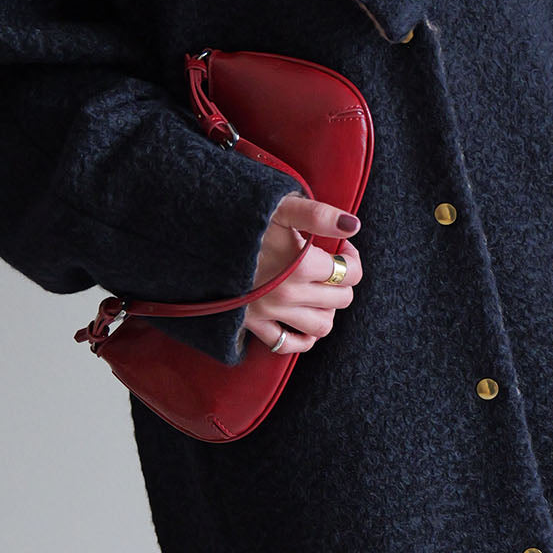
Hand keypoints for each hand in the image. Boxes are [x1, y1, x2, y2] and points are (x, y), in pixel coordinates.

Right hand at [242, 190, 363, 353]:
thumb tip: (353, 225)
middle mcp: (288, 294)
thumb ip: (319, 214)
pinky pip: (286, 345)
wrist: (199, 238)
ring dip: (328, 310)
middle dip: (343, 282)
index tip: (342, 248)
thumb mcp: (281, 208)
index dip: (352, 259)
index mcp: (301, 265)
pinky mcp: (253, 323)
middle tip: (330, 266)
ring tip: (319, 292)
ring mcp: (271, 313)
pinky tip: (303, 322)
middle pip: (341, 299)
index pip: (350, 272)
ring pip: (322, 326)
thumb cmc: (244, 218)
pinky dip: (302, 338)